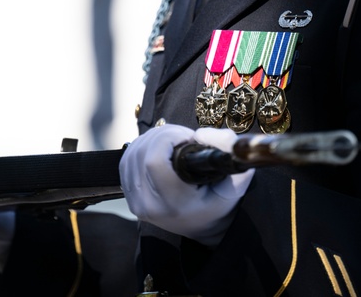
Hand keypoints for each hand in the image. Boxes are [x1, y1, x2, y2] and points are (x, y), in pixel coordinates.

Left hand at [119, 124, 253, 246]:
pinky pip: (126, 161)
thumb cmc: (219, 204)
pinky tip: (159, 147)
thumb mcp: (235, 183)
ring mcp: (136, 202)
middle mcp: (149, 205)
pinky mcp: (129, 198)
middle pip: (141, 153)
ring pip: (132, 154)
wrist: (203, 227)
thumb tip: (202, 134)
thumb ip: (228, 153)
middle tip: (183, 137)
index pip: (154, 161)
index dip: (168, 138)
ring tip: (174, 140)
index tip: (188, 137)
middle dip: (162, 134)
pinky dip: (141, 147)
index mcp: (173, 204)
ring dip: (152, 138)